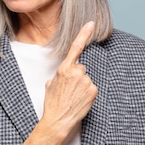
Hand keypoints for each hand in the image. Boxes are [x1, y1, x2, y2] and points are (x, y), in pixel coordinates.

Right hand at [41, 21, 97, 135]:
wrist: (58, 120)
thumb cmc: (52, 103)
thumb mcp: (50, 84)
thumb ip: (60, 74)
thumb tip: (67, 73)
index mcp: (64, 69)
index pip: (75, 47)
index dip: (84, 34)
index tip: (91, 24)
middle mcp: (76, 72)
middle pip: (81, 68)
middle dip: (78, 76)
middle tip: (70, 89)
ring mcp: (86, 81)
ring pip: (87, 78)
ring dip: (82, 86)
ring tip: (74, 97)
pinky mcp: (93, 90)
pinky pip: (92, 87)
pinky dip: (88, 93)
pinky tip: (80, 100)